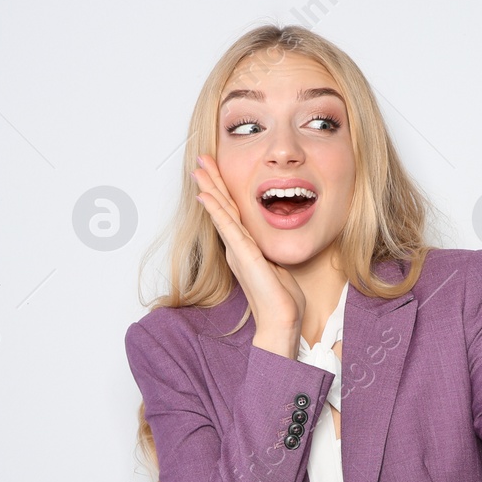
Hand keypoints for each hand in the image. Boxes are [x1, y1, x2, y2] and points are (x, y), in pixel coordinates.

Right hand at [191, 153, 305, 354]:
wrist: (281, 320)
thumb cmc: (282, 300)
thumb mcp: (276, 268)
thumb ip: (269, 254)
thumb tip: (270, 246)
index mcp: (244, 248)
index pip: (232, 213)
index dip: (222, 192)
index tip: (214, 173)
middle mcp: (237, 247)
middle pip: (222, 208)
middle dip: (212, 183)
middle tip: (200, 161)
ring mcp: (238, 250)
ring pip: (221, 213)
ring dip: (210, 189)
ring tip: (199, 170)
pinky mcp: (244, 255)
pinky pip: (228, 228)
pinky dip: (217, 211)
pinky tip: (206, 197)